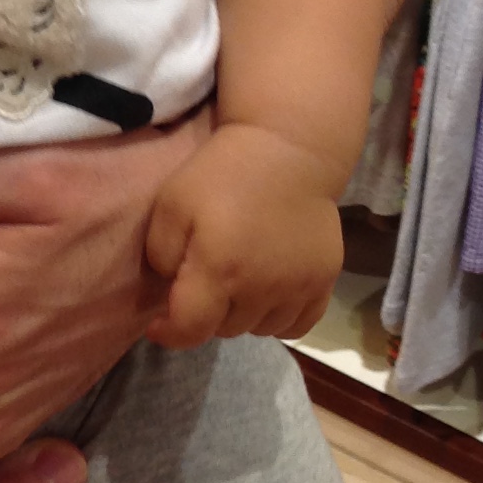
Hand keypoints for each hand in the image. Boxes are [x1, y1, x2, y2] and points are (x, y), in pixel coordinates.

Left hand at [144, 124, 342, 349]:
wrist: (289, 149)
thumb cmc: (222, 173)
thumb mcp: (171, 205)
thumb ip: (161, 257)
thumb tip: (169, 292)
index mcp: (219, 269)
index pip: (190, 330)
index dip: (169, 333)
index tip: (158, 323)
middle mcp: (261, 288)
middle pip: (224, 330)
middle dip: (206, 315)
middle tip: (200, 287)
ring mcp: (298, 287)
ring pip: (259, 330)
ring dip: (241, 317)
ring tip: (233, 287)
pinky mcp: (324, 281)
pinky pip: (297, 325)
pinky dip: (277, 319)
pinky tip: (266, 295)